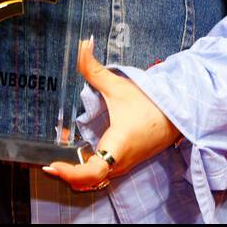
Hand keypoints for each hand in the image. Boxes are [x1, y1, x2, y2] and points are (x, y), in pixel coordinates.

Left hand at [41, 37, 181, 191]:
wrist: (178, 115)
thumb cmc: (149, 103)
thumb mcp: (118, 86)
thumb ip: (93, 68)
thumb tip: (82, 44)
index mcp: (118, 145)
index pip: (92, 172)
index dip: (70, 173)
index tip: (53, 165)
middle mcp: (120, 162)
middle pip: (88, 181)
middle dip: (67, 175)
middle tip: (48, 166)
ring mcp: (124, 166)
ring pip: (96, 181)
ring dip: (77, 176)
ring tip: (57, 165)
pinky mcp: (125, 164)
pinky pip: (103, 175)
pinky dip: (87, 174)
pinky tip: (76, 162)